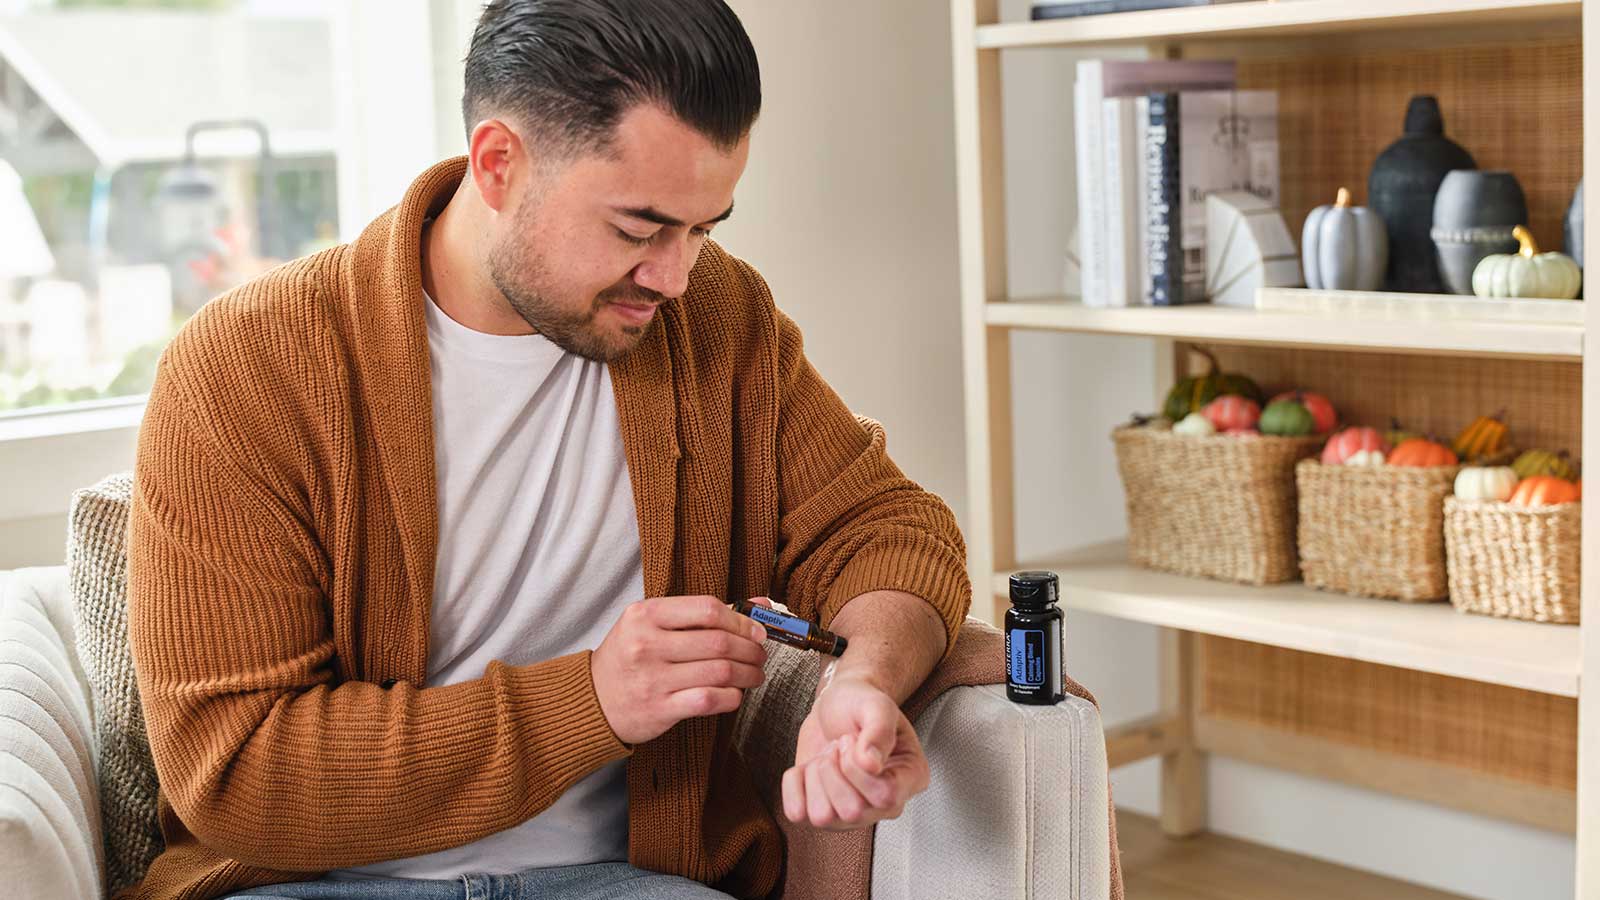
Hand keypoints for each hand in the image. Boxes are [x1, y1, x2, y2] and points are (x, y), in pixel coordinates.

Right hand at [590, 595, 768, 744]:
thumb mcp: (653, 625)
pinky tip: (735, 693)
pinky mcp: (660, 708)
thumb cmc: (630, 657)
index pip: (708, 609)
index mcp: (645, 615)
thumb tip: (760, 605)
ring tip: (754, 674)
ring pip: (720, 672)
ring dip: (748, 674)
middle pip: (719, 642)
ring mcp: (652, 678)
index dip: (741, 621)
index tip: (756, 631)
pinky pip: (710, 700)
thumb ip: (702, 614)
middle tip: (759, 654)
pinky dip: (732, 696)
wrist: (593, 699)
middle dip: (750, 649)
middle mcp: (646, 644)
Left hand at [781, 673, 929, 830]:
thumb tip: (871, 765)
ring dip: (815, 777)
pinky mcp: (820, 813)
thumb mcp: (876, 705)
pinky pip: (796, 812)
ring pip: (822, 817)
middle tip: (838, 746)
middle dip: (834, 770)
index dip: (857, 769)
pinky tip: (808, 767)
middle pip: (852, 812)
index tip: (849, 739)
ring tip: (827, 756)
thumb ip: (879, 730)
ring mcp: (851, 815)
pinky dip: (794, 784)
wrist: (835, 705)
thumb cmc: (861, 704)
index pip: (885, 797)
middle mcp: (883, 806)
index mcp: (909, 779)